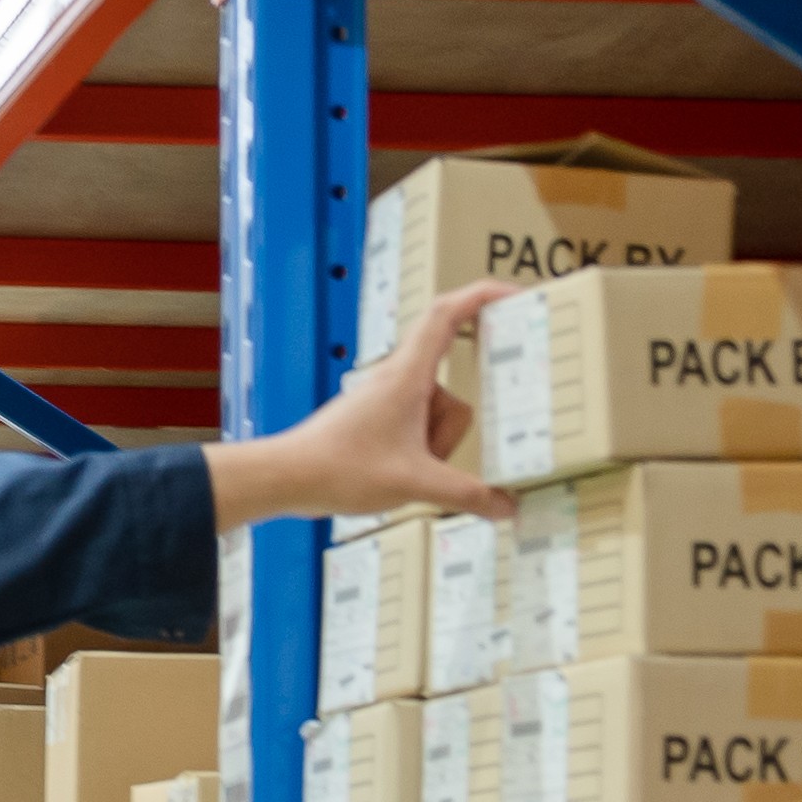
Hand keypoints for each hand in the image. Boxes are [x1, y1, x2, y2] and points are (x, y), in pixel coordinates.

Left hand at [205, 283, 520, 530]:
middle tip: (428, 460)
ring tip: (401, 472)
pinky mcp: (377, 418)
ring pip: (435, 417)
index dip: (484, 296)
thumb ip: (466, 495)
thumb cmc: (339, 469)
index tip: (516, 296)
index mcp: (407, 375)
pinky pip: (417, 428)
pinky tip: (398, 474)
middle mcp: (397, 379)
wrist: (285, 477)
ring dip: (431, 449)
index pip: (448, 315)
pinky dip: (419, 453)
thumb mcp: (413, 484)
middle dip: (450, 433)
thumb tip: (507, 506)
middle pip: (454, 392)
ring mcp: (386, 399)